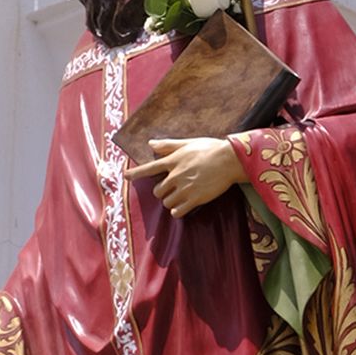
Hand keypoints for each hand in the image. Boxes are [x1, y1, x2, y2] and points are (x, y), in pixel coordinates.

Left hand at [129, 136, 243, 216]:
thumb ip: (168, 145)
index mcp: (173, 161)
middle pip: (158, 191)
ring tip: (182, 197)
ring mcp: (184, 188)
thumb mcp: (188, 143)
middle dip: (163, 192)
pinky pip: (177, 211)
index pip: (149, 168)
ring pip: (166, 202)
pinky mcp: (194, 199)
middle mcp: (175, 175)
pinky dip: (177, 211)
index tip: (126, 177)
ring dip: (171, 202)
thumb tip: (151, 143)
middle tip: (174, 189)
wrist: (229, 159)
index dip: (136, 173)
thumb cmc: (211, 149)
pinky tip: (183, 207)